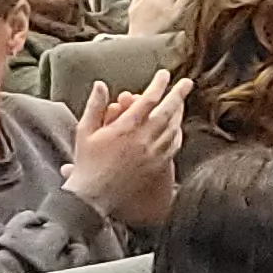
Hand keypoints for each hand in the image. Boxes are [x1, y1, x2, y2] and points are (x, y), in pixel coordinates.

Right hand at [60, 72, 184, 230]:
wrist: (94, 197)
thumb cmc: (87, 164)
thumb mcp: (85, 131)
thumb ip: (94, 106)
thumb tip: (100, 85)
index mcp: (125, 128)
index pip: (148, 100)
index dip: (158, 85)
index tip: (164, 74)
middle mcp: (143, 139)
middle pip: (168, 111)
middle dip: (179, 94)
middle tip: (187, 83)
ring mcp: (152, 154)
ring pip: (173, 128)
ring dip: (179, 113)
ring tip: (182, 103)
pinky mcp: (156, 166)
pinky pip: (173, 146)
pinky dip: (177, 133)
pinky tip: (177, 128)